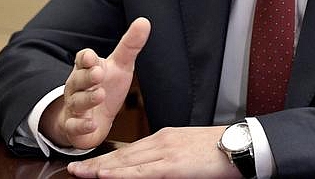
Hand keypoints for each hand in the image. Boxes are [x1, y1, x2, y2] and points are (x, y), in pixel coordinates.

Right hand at [40, 17, 150, 149]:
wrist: (92, 119)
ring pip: (77, 101)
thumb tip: (144, 21)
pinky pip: (74, 126)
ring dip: (87, 98)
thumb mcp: (120, 66)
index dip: (86, 58)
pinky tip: (91, 124)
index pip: (83, 59)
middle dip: (87, 76)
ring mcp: (75, 106)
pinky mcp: (74, 126)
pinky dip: (81, 125)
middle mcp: (78, 86)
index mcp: (87, 68)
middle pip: (78, 79)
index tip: (93, 57)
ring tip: (100, 95)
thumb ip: (130, 45)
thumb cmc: (107, 87)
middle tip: (98, 74)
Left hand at [66, 126, 238, 177]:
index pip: (129, 151)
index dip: (106, 158)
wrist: (242, 145)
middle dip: (96, 163)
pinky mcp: (173, 165)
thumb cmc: (219, 151)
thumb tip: (155, 170)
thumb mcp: (188, 151)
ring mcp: (165, 152)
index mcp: (163, 139)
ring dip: (101, 169)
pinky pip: (142, 171)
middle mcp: (160, 142)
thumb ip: (168, 159)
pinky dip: (121, 173)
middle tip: (72, 169)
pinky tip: (105, 176)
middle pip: (122, 155)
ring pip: (126, 162)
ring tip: (80, 173)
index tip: (89, 164)